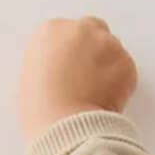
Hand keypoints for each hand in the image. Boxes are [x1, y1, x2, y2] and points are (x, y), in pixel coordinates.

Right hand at [16, 15, 138, 141]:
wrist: (62, 125)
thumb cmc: (40, 108)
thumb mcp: (29, 76)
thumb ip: (49, 61)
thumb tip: (63, 68)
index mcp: (49, 31)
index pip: (63, 32)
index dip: (66, 52)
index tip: (66, 68)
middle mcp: (80, 29)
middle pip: (92, 29)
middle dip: (90, 49)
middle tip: (83, 77)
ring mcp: (107, 43)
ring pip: (111, 48)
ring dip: (106, 65)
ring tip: (92, 94)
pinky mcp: (126, 61)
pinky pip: (125, 69)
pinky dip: (119, 82)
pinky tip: (104, 99)